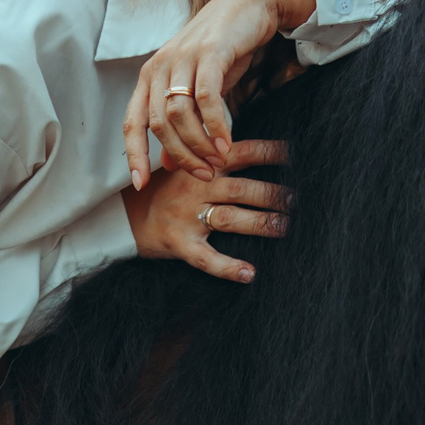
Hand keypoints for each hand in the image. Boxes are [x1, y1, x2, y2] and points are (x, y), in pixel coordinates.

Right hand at [120, 139, 292, 283]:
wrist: (128, 216)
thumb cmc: (168, 191)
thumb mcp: (188, 166)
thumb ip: (216, 158)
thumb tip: (256, 151)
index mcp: (201, 165)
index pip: (239, 153)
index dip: (268, 152)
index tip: (293, 154)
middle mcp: (196, 188)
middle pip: (241, 188)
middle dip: (272, 193)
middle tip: (296, 199)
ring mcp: (188, 217)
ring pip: (230, 218)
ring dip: (261, 223)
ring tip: (284, 226)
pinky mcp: (180, 244)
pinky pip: (206, 258)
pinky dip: (227, 267)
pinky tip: (249, 273)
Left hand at [123, 0, 313, 188]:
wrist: (251, 4)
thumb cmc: (224, 49)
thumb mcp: (198, 89)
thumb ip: (182, 124)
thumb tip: (169, 163)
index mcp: (151, 76)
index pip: (132, 122)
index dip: (134, 155)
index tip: (140, 185)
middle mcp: (160, 66)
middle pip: (158, 125)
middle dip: (181, 157)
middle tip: (204, 175)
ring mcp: (183, 58)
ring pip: (179, 115)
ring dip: (199, 145)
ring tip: (218, 162)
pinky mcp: (209, 53)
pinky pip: (206, 98)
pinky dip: (215, 126)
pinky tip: (226, 144)